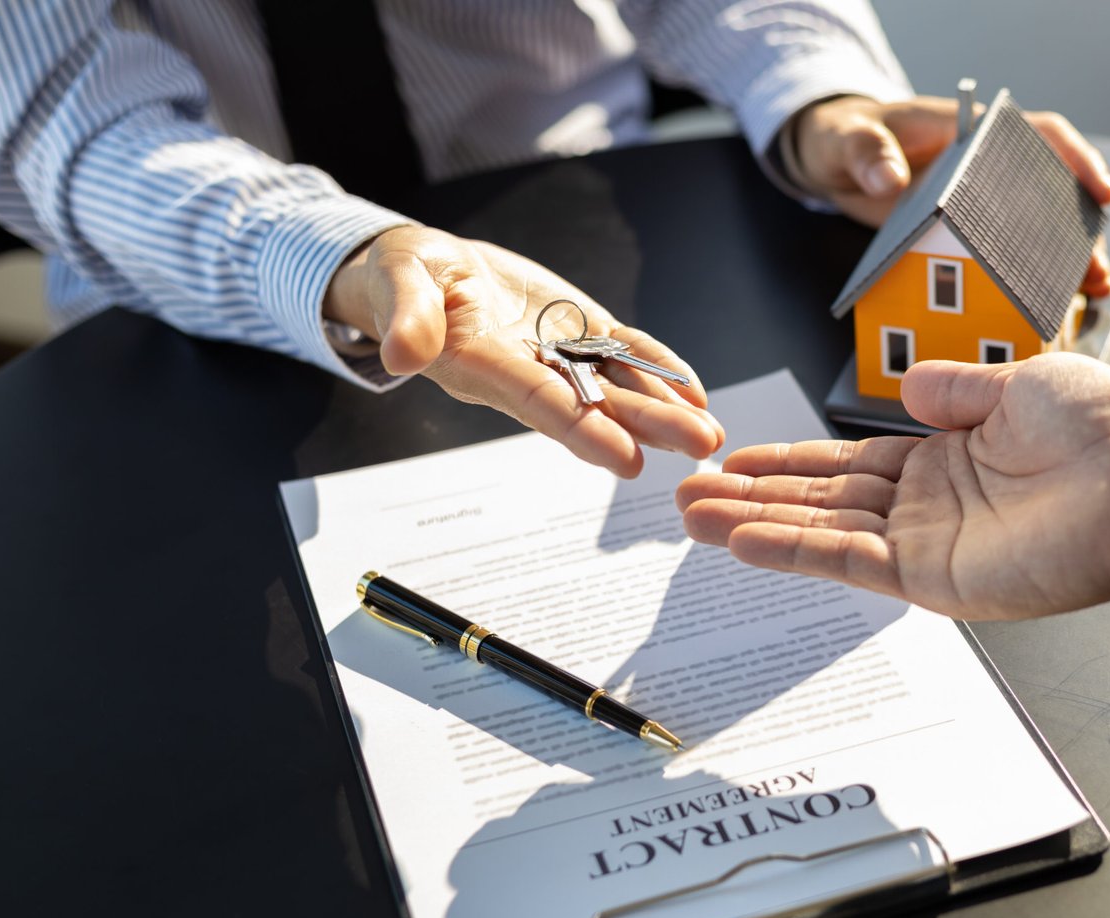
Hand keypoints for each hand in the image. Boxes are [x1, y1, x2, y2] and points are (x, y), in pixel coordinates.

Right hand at [324, 225, 724, 477]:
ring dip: (664, 411)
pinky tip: (693, 391)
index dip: (584, 430)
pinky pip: (623, 350)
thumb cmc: (406, 278)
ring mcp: (557, 354)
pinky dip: (657, 368)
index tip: (627, 459)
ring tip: (710, 434)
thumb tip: (400, 355)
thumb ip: (407, 318)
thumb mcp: (399, 283)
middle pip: (594, 406)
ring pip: (617, 386)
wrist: (428, 268)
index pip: (540, 403)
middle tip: (701, 449)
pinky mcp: (576, 328)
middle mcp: (527, 373)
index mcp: (483, 368)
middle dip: (648, 428)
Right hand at [676, 354, 1109, 618]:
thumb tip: (906, 388)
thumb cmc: (1100, 428)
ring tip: (691, 517)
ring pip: (820, 532)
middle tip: (688, 496)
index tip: (736, 457)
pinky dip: (792, 550)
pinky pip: (847, 560)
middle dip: (752, 497)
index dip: (790, 461)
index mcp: (948, 459)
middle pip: (820, 501)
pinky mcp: (933, 579)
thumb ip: (954, 389)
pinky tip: (741, 539)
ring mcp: (927, 546)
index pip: (848, 465)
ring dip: (753, 524)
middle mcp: (929, 506)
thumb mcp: (1016, 385)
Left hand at [792, 96, 1109, 296]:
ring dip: (1068, 259)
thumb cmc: (845, 137)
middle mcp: (986, 166)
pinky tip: (1055, 302)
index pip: (1038, 135)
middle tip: (1097, 270)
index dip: (1076, 160)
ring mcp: (981, 201)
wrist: (832, 160)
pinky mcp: (968, 232)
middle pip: (1053, 191)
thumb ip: (868, 155)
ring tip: (1092, 292)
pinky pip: (1009, 252)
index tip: (1101, 191)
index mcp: (969, 134)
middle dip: (1083, 230)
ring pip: (1040, 226)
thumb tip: (891, 180)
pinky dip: (1033, 276)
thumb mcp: (847, 141)